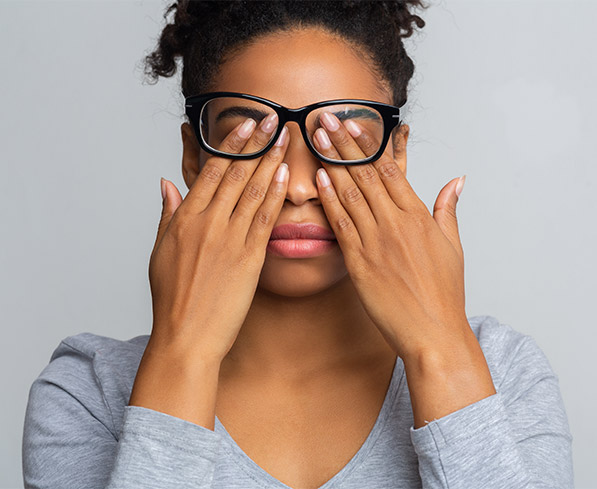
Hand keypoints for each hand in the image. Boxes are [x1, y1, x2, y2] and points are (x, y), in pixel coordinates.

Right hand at [148, 114, 288, 362]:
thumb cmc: (171, 298)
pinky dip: (276, 195)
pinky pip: (265, 219)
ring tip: (285, 138)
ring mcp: (230, 239)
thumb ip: (166, 213)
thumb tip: (167, 183)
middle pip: (236, 174)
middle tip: (274, 118)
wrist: (186, 336)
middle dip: (256, 143)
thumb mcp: (159, 252)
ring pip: (254, 191)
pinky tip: (285, 176)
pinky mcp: (250, 258)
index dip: (231, 144)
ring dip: (271, 161)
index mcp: (185, 219)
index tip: (246, 124)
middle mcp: (208, 223)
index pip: (211, 171)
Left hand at [311, 112, 469, 360]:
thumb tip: (457, 180)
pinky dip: (329, 200)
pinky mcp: (359, 262)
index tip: (353, 123)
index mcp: (418, 216)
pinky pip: (341, 225)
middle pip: (366, 174)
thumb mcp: (453, 245)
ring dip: (331, 163)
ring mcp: (376, 241)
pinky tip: (318, 179)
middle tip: (325, 118)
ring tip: (317, 139)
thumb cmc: (444, 292)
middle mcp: (396, 223)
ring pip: (350, 193)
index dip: (369, 144)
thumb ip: (448, 209)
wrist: (433, 332)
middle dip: (344, 143)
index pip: (390, 169)